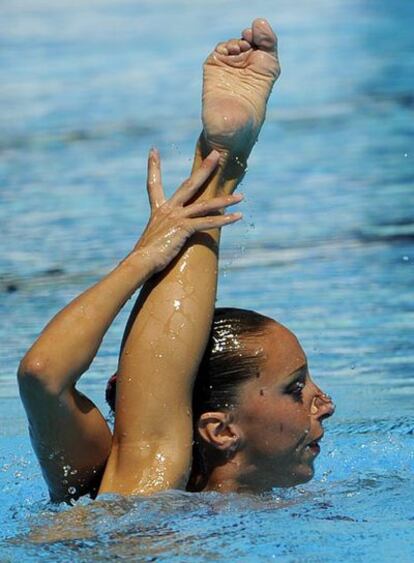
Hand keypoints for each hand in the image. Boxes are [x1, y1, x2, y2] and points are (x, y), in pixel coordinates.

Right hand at [134, 148, 242, 273]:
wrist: (140, 262)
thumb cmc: (144, 257)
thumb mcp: (153, 240)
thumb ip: (161, 235)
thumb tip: (160, 243)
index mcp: (158, 210)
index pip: (153, 184)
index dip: (153, 166)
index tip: (153, 150)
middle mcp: (168, 210)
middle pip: (189, 184)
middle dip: (205, 168)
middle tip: (217, 154)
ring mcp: (176, 217)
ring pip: (205, 205)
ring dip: (225, 201)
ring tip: (241, 197)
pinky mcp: (183, 228)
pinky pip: (208, 223)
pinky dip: (224, 220)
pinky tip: (238, 217)